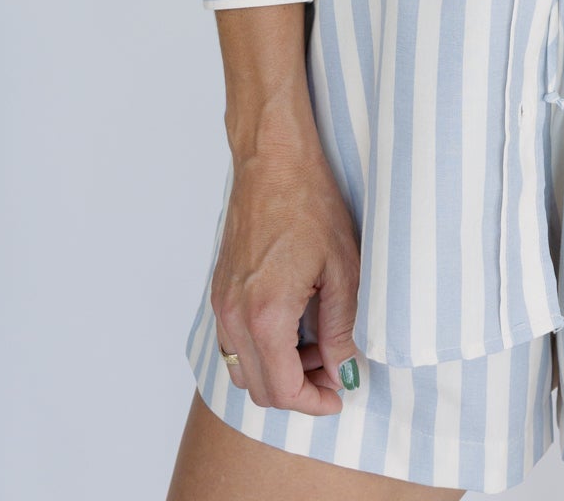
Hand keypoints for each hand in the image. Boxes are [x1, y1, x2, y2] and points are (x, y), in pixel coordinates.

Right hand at [211, 132, 363, 413]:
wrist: (273, 160)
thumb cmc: (309, 203)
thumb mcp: (341, 269)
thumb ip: (340, 329)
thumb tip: (343, 369)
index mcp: (265, 315)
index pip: (283, 390)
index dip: (314, 402)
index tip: (340, 393)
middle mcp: (234, 316)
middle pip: (260, 389)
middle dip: (299, 390)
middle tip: (334, 369)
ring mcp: (222, 303)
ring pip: (243, 369)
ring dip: (279, 372)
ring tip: (317, 345)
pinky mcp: (219, 290)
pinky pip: (233, 342)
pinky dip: (261, 350)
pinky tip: (293, 326)